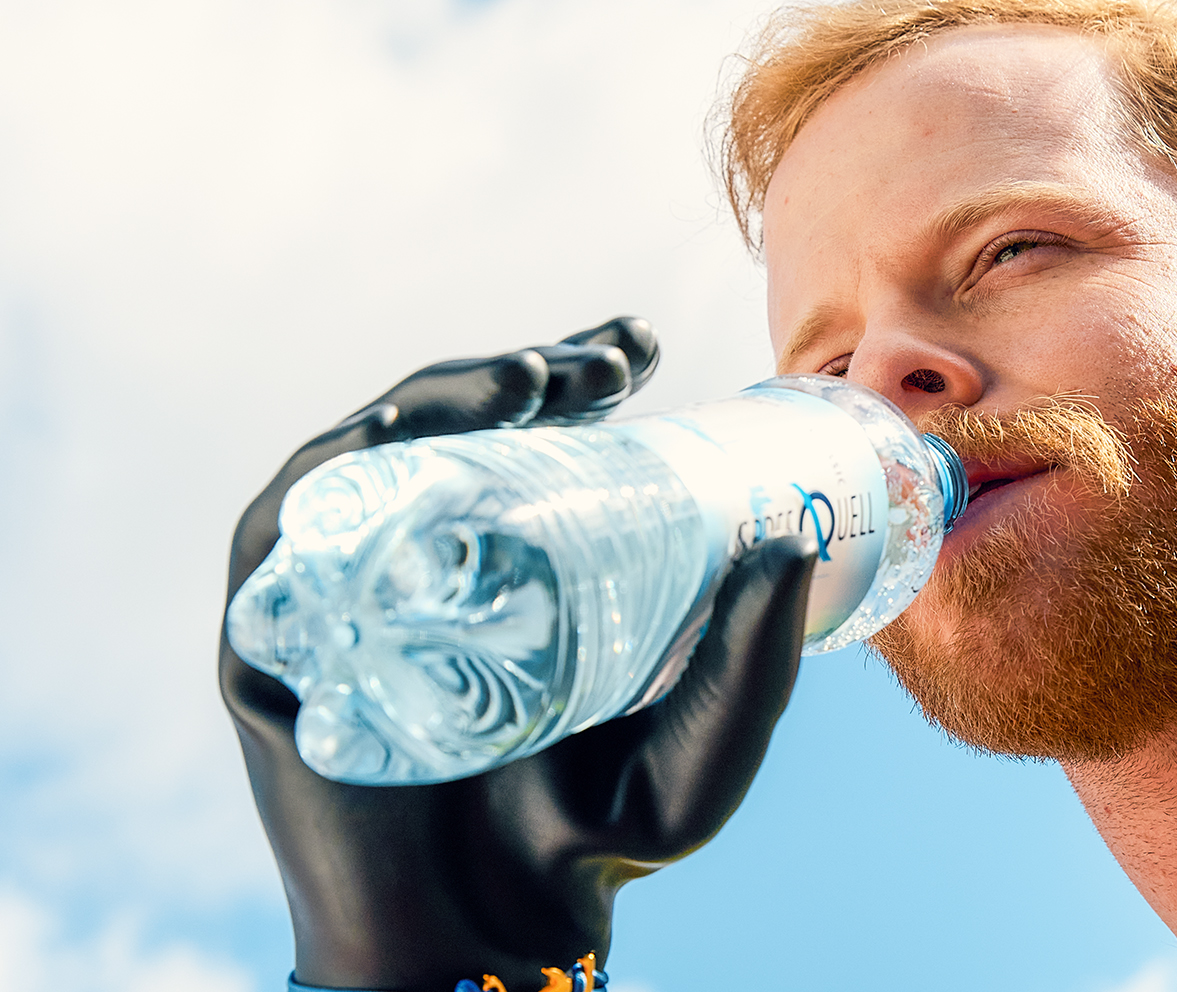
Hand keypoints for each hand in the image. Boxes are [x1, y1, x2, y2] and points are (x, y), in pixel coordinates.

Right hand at [219, 318, 814, 990]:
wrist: (499, 938)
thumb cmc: (601, 843)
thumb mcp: (705, 745)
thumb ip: (755, 663)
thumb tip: (793, 541)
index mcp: (511, 575)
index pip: (528, 447)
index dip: (571, 378)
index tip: (636, 349)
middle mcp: (423, 575)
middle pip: (451, 438)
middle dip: (519, 375)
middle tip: (600, 362)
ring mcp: (347, 607)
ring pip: (371, 466)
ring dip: (440, 400)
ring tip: (531, 380)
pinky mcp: (279, 653)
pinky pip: (280, 542)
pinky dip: (331, 478)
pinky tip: (405, 440)